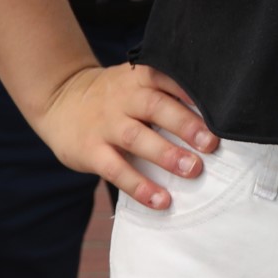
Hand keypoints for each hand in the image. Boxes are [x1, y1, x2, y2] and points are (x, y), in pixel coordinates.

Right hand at [32, 63, 218, 210]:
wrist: (60, 98)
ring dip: (166, 154)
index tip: (217, 105)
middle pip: (156, 107)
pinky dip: (139, 186)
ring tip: (192, 169)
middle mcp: (123, 98)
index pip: (167, 78)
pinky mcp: (91, 151)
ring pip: (137, 137)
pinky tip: (160, 200)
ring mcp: (105, 124)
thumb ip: (164, 91)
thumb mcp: (134, 81)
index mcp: (139, 78)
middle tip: (211, 143)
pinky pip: (116, 170)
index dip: (191, 90)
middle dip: (185, 124)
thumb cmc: (112, 95)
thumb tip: (212, 115)